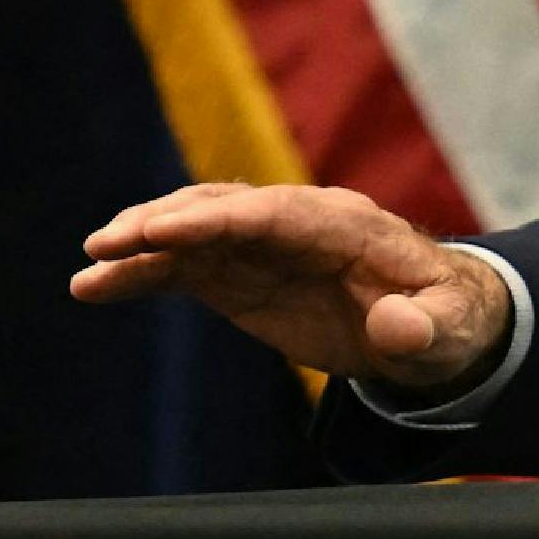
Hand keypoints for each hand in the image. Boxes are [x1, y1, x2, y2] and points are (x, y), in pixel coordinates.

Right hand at [69, 183, 512, 392]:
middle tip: (108, 245)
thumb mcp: (448, 330)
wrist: (434, 324)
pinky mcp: (241, 275)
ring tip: (89, 270)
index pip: (269, 213)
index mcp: (341, 224)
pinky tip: (94, 289)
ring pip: (190, 232)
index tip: (165, 231)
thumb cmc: (445, 320)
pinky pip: (182, 268)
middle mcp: (292, 223)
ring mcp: (261, 247)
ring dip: (140, 247)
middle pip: (219, 209)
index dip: (216, 219)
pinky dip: (140, 275)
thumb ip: (424, 327)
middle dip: (164, 223)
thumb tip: (397, 328)